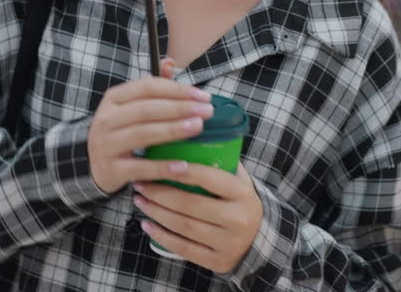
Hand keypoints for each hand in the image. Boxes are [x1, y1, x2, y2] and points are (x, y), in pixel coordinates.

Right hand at [88, 59, 213, 193]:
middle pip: (146, 109)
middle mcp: (106, 119)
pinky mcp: (111, 170)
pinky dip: (162, 167)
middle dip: (180, 108)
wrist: (94, 167)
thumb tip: (170, 62)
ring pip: (143, 134)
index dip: (176, 89)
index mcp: (113, 98)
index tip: (203, 96)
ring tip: (198, 127)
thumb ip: (152, 87)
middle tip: (207, 111)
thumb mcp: (131, 107)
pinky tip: (183, 166)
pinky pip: (140, 167)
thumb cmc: (121, 132)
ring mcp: (106, 144)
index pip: (147, 87)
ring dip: (173, 130)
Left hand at [133, 163, 263, 274]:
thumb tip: (189, 138)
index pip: (210, 179)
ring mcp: (228, 243)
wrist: (260, 242)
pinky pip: (183, 248)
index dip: (185, 171)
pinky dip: (161, 236)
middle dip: (160, 193)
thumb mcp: (240, 182)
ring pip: (183, 226)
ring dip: (156, 212)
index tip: (163, 163)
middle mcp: (237, 219)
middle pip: (190, 204)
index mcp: (243, 194)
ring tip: (140, 200)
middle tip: (141, 183)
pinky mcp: (217, 262)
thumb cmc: (240, 204)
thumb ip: (222, 162)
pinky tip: (147, 224)